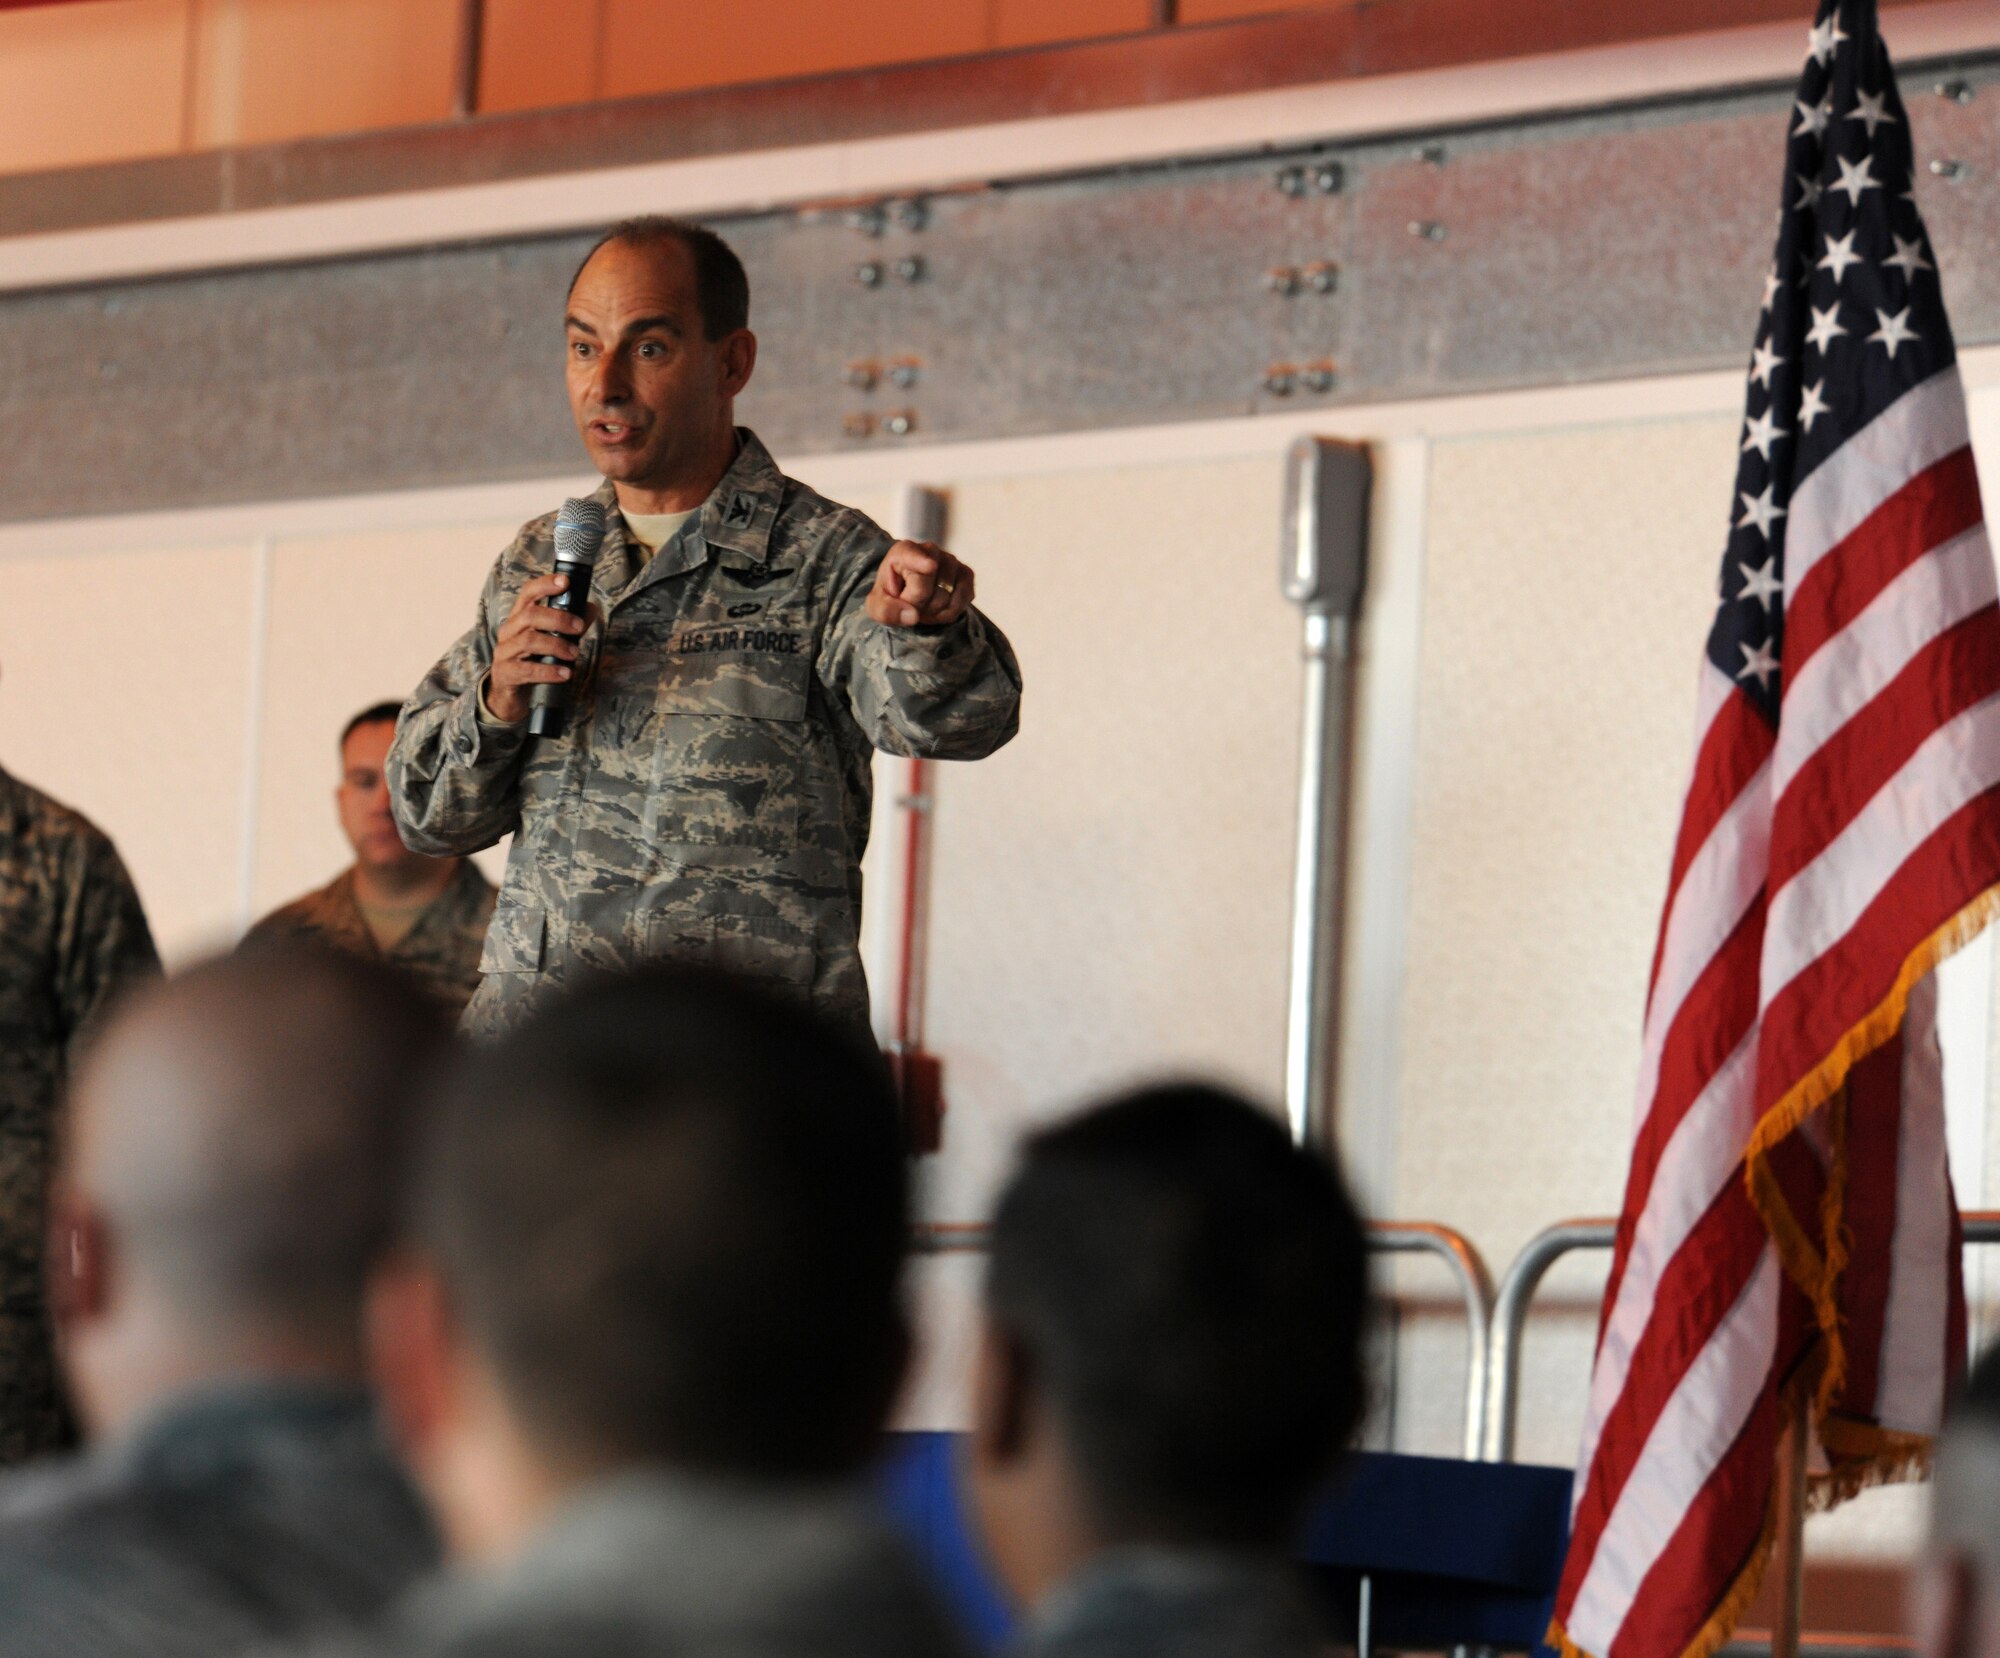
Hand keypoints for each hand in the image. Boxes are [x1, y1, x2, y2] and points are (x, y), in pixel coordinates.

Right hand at [484, 572, 589, 723]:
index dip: (545, 585)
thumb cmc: (532, 660)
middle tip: (579, 627)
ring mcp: (504, 652)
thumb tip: (590, 608)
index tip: (566, 582)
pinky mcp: (505, 674)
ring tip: (574, 654)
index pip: (527, 594)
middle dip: (558, 619)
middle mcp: (509, 631)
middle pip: (530, 615)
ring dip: (556, 646)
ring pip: (528, 641)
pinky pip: (526, 670)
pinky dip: (549, 671)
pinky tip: (565, 673)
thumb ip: (569, 626)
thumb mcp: (549, 640)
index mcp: (519, 618)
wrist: (508, 694)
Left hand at [866, 540, 974, 628]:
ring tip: (924, 604)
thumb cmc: (892, 596)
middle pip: (925, 589)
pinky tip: (939, 608)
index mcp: (903, 551)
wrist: (912, 594)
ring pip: (945, 598)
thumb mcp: (877, 605)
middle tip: (910, 602)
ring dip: (933, 611)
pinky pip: (962, 601)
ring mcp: (951, 560)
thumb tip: (912, 616)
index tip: (930, 566)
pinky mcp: (967, 574)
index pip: (911, 557)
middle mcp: (930, 550)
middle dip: (916, 605)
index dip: (920, 562)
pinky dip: (949, 613)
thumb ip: (886, 610)